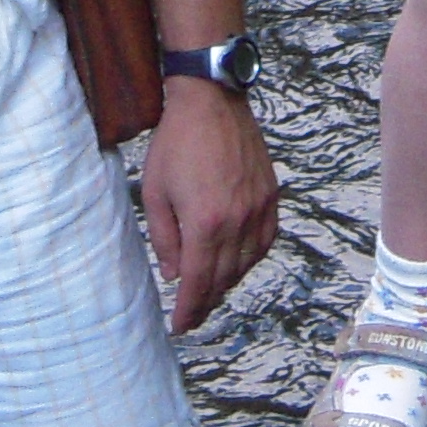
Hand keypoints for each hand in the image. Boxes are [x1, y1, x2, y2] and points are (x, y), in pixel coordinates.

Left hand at [137, 79, 278, 332]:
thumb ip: (164, 238)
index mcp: (205, 223)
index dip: (189, 310)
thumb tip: (174, 275)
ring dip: (227, 282)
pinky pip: (265, 241)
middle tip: (192, 313)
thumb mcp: (155, 192)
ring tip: (210, 290)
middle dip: (206, 301)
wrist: (212, 101)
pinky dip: (250, 259)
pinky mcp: (270, 196)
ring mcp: (258, 208)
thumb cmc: (176, 143)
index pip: (198, 283)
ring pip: (246, 263)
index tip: (180, 326)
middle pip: (224, 278)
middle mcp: (237, 221)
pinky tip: (237, 262)